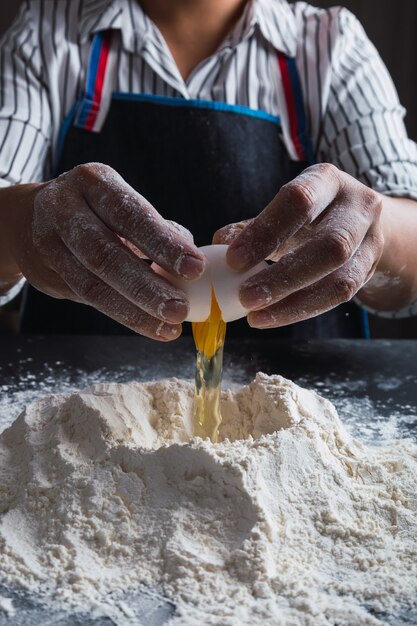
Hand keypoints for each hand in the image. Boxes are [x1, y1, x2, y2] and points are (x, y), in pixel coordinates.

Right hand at [9, 163, 204, 338]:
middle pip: (105, 254)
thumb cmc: (93, 210)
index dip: (163, 243)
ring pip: (92, 285)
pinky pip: (87, 299)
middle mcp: (64, 209)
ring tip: (168, 326)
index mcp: (92, 182)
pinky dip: (121, 314)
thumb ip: (153, 226)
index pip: (129, 214)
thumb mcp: (120, 201)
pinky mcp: (45, 275)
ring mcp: (49, 244)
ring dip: (134, 311)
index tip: (195, 268)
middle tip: (179, 309)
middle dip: (146, 286)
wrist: (26, 219)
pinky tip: (149, 324)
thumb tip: (189, 254)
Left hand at [213, 163, 383, 327]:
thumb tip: (218, 242)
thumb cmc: (311, 216)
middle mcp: (357, 206)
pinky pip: (340, 296)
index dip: (266, 231)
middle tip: (245, 296)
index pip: (298, 201)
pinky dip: (303, 309)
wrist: (361, 223)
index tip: (233, 259)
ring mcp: (370, 240)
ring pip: (340, 279)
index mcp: (326, 180)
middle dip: (284, 275)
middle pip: (328, 245)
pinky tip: (272, 317)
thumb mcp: (284, 212)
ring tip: (256, 316)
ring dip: (293, 302)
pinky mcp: (369, 269)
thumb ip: (254, 226)